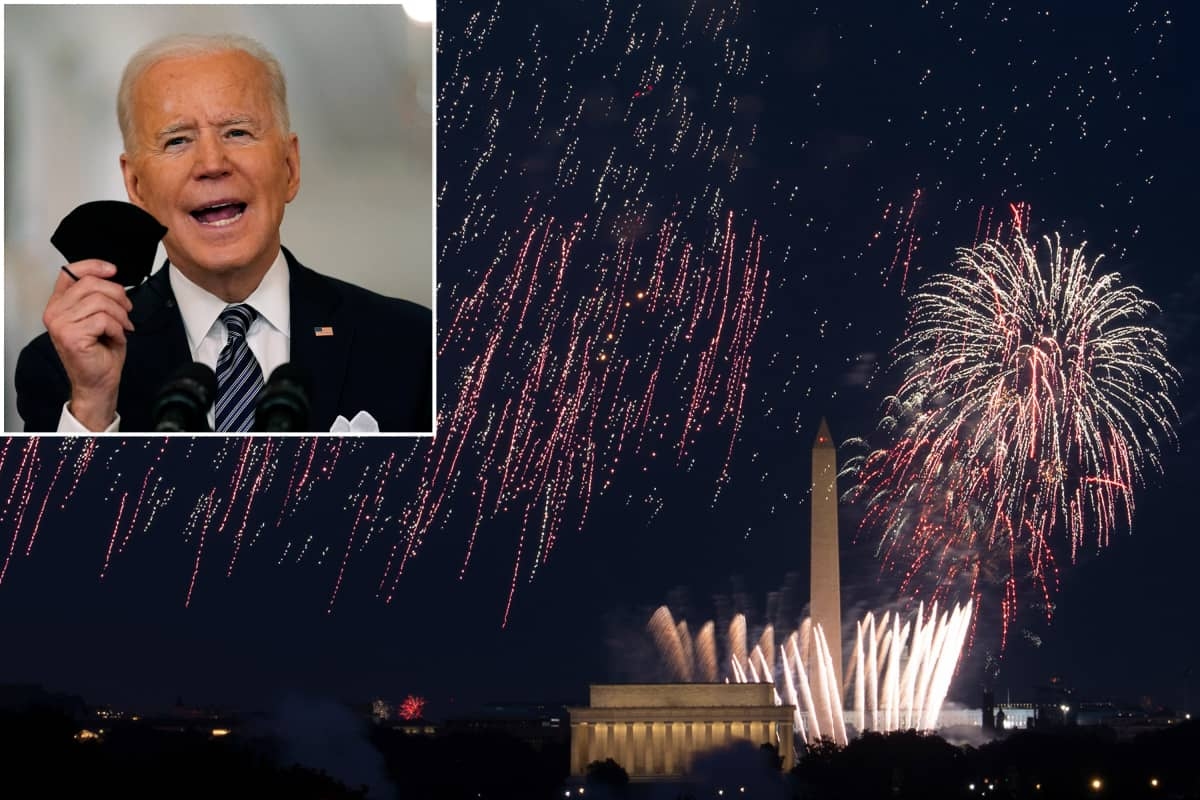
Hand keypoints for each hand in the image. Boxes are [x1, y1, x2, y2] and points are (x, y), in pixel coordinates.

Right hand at [43, 259, 134, 430]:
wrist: (99, 382)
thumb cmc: (100, 352)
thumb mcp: (99, 317)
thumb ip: (97, 296)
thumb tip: (110, 276)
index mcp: (59, 304)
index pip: (69, 272)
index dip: (93, 266)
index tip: (113, 271)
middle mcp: (54, 312)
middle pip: (91, 284)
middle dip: (118, 295)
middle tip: (127, 311)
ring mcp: (60, 324)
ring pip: (100, 302)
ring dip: (120, 315)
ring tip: (122, 328)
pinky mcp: (71, 336)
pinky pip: (104, 320)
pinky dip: (118, 329)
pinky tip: (116, 338)